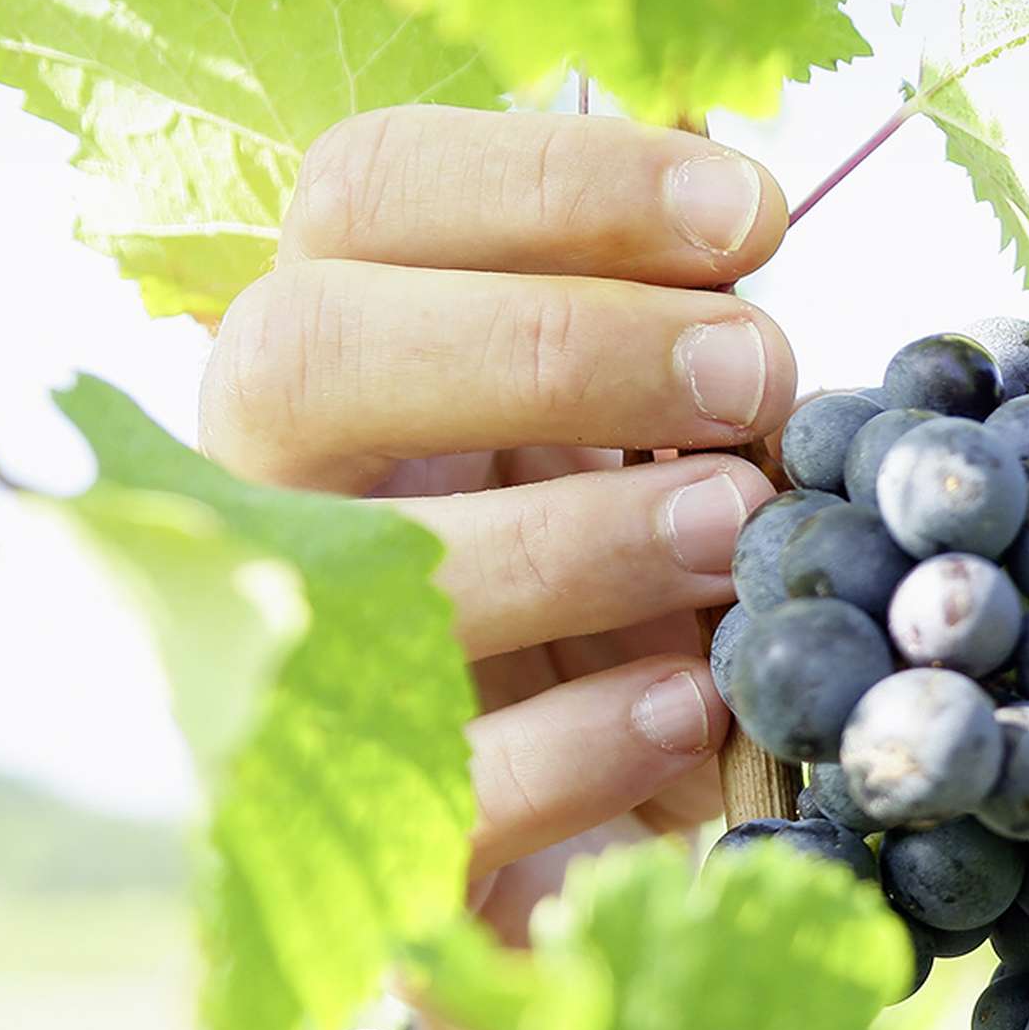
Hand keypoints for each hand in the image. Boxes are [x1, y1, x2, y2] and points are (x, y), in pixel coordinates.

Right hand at [199, 105, 800, 932]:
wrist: (622, 850)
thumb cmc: (639, 593)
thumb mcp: (664, 443)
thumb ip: (681, 326)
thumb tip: (745, 202)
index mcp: (345, 349)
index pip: (370, 193)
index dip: (557, 179)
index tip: (753, 213)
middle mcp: (275, 487)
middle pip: (310, 351)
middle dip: (555, 345)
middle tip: (753, 371)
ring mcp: (287, 660)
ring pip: (360, 568)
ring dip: (578, 536)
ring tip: (734, 530)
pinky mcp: (358, 836)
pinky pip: (433, 782)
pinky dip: (571, 741)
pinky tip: (686, 703)